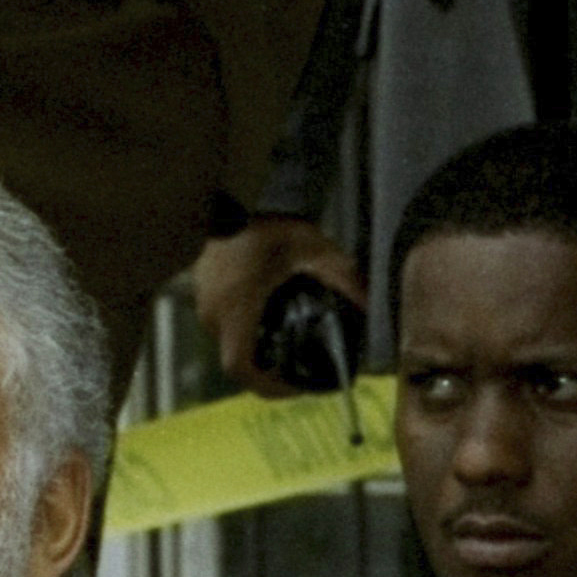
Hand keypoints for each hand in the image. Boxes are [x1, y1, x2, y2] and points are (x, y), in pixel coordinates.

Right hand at [190, 217, 364, 394]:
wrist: (236, 188)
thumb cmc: (272, 222)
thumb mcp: (318, 253)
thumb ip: (348, 283)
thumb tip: (376, 309)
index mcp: (236, 310)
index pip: (240, 368)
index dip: (268, 387)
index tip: (296, 388)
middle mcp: (212, 310)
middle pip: (235, 358)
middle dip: (267, 371)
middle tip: (300, 371)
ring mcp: (202, 296)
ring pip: (227, 340)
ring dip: (255, 350)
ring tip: (288, 347)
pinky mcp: (201, 283)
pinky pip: (222, 319)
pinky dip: (245, 328)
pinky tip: (269, 318)